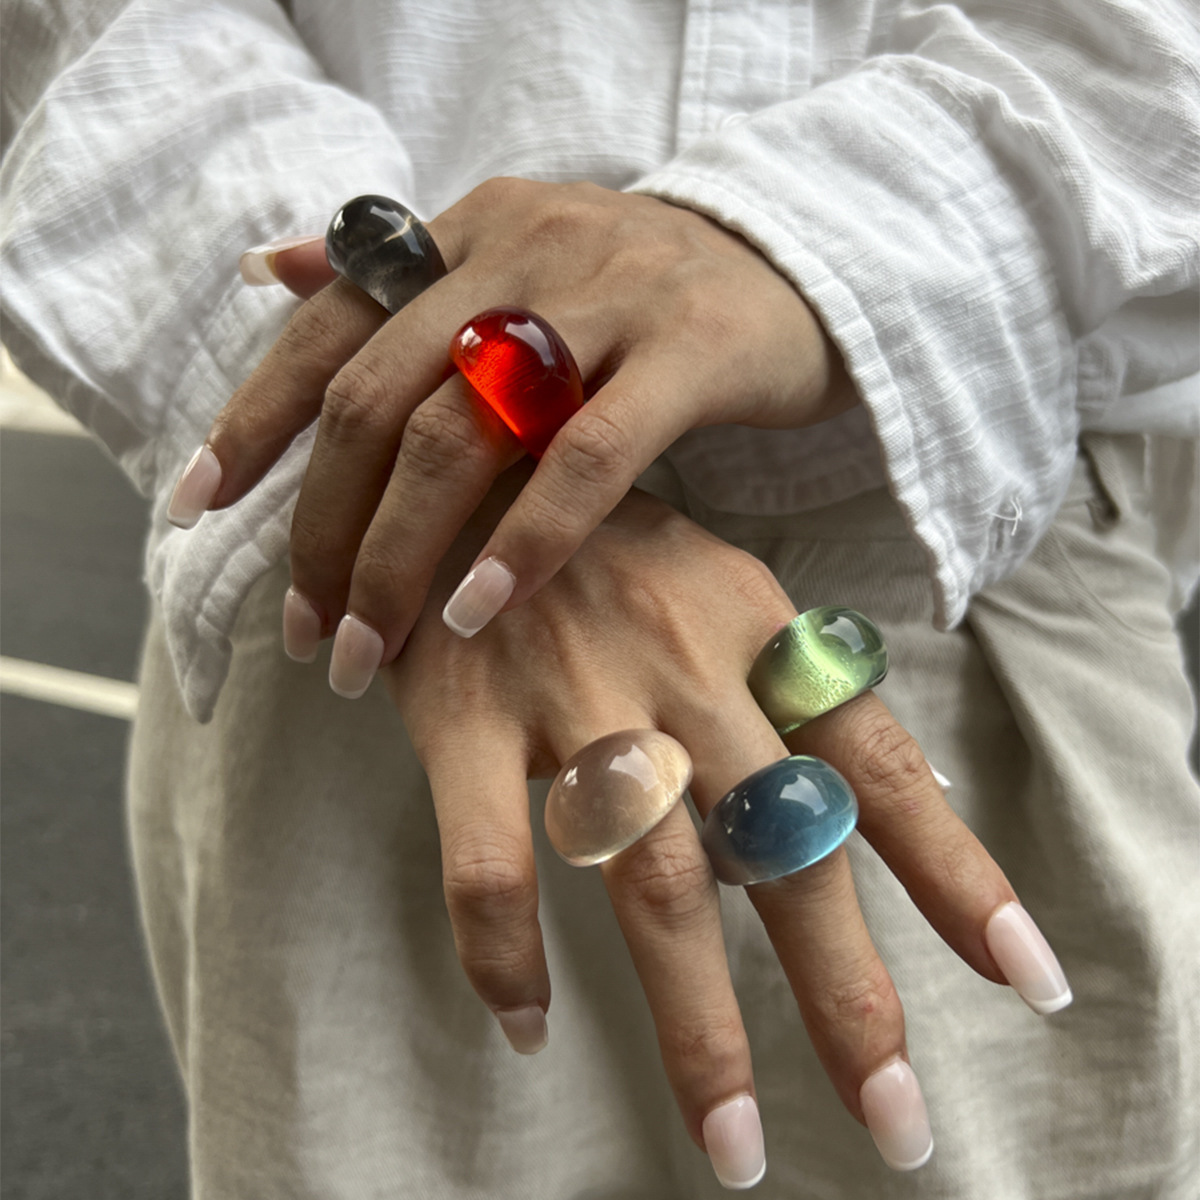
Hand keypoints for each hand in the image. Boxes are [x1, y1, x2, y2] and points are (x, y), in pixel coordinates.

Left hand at [173, 179, 856, 692]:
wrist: (794, 261)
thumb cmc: (639, 291)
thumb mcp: (514, 257)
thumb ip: (397, 274)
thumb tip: (271, 269)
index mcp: (465, 232)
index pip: (331, 325)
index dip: (255, 415)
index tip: (197, 504)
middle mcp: (519, 251)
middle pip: (380, 397)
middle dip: (325, 525)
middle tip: (303, 629)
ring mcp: (605, 297)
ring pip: (466, 432)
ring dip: (399, 552)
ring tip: (366, 646)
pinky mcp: (688, 349)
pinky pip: (589, 456)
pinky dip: (523, 539)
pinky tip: (476, 611)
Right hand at [382, 474, 1067, 1182]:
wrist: (460, 466)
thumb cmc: (601, 548)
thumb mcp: (714, 589)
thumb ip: (783, 694)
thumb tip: (869, 810)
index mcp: (757, 630)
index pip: (878, 763)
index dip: (956, 872)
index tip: (1026, 980)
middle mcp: (685, 666)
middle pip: (784, 848)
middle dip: (845, 994)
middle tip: (895, 1123)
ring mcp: (576, 691)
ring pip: (654, 879)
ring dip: (698, 1024)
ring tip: (732, 1141)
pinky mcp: (467, 714)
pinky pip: (492, 863)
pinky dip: (507, 956)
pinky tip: (526, 1023)